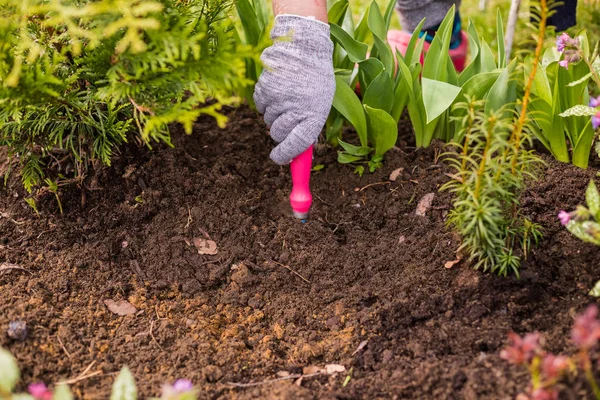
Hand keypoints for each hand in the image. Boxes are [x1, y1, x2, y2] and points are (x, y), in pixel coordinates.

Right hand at [254, 15, 334, 164]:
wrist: (303, 47)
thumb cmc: (315, 79)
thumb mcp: (321, 103)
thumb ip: (310, 126)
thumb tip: (299, 151)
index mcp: (314, 115)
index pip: (297, 144)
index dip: (285, 154)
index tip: (278, 158)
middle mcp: (296, 109)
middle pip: (278, 133)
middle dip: (280, 131)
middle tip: (287, 118)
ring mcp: (279, 99)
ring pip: (268, 120)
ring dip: (275, 113)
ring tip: (287, 95)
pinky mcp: (264, 89)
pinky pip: (260, 106)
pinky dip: (266, 102)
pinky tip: (278, 88)